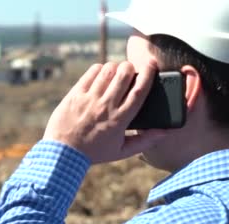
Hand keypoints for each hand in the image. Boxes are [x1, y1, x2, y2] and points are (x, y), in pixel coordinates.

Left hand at [43, 62, 167, 163]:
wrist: (62, 153)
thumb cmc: (94, 153)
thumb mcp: (121, 151)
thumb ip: (144, 141)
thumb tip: (165, 132)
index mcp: (120, 120)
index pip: (139, 90)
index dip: (148, 74)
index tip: (152, 64)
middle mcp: (105, 106)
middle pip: (124, 74)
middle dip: (130, 67)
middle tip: (131, 70)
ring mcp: (89, 99)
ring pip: (107, 70)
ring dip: (115, 67)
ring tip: (115, 73)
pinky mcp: (75, 95)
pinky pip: (90, 73)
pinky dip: (99, 69)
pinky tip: (101, 74)